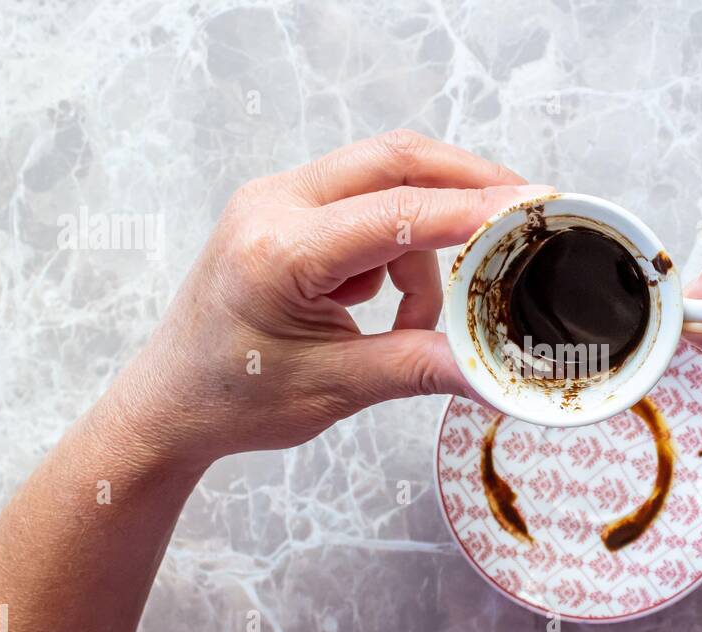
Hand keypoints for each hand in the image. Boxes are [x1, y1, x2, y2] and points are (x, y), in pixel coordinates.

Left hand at [105, 130, 548, 469]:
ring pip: (387, 182)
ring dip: (428, 239)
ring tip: (421, 318)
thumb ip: (420, 367)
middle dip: (467, 184)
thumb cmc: (233, 398)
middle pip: (394, 160)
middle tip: (525, 213)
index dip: (471, 211)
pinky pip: (367, 205)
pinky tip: (385, 304)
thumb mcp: (335, 388)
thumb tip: (494, 368)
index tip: (532, 212)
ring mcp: (278, 200)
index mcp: (278, 251)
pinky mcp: (288, 210)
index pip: (394, 213)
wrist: (169, 402)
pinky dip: (400, 248)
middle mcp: (273, 205)